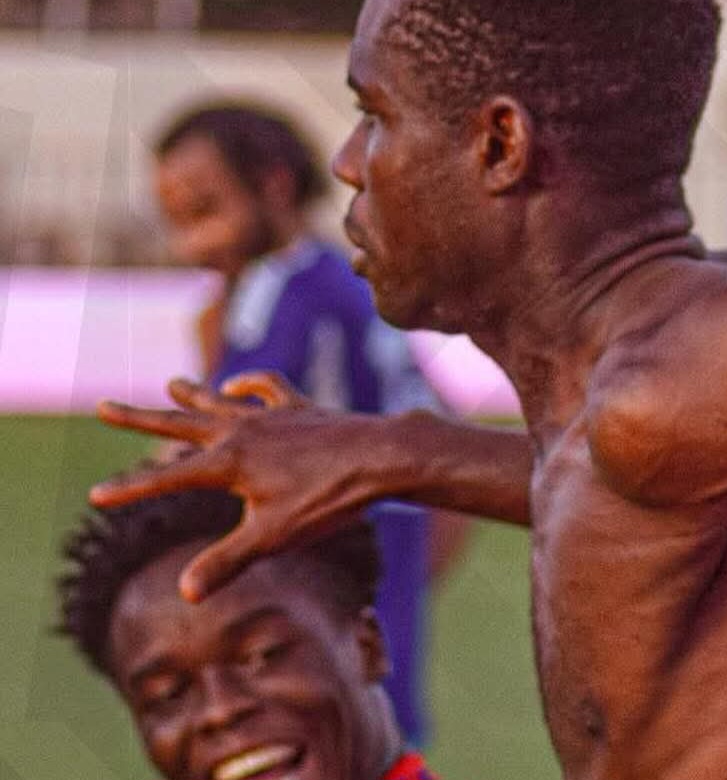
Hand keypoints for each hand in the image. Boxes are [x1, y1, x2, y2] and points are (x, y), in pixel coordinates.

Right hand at [92, 372, 385, 601]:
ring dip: (194, 394)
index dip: (131, 488)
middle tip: (103, 406)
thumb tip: (187, 593)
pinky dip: (251, 385)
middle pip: (181, 422)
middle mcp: (243, 431)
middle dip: (140, 417)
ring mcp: (273, 415)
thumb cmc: (329, 498)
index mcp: (229, 463)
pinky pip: (269, 388)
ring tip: (172, 382)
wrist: (382, 456)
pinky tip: (241, 387)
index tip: (95, 493)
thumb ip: (227, 561)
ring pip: (221, 400)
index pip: (167, 478)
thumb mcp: (274, 536)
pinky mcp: (301, 409)